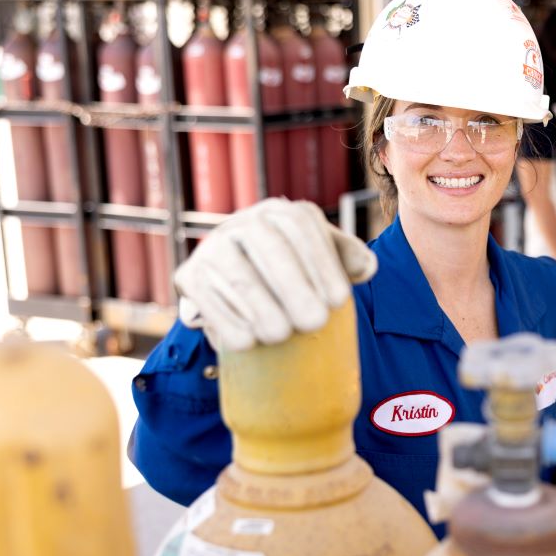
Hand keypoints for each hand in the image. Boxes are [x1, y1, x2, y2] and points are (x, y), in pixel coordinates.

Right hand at [175, 198, 377, 351]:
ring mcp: (212, 247)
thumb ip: (348, 258)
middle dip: (294, 289)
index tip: (339, 301)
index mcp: (280, 213)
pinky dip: (229, 323)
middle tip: (314, 323)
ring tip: (282, 335)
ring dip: (261, 309)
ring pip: (238, 276)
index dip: (322, 264)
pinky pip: (208, 300)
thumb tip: (367, 268)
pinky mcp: (189, 275)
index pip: (302, 229)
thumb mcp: (323, 257)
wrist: (239, 283)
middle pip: (270, 251)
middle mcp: (242, 223)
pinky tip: (249, 342)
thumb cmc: (293, 271)